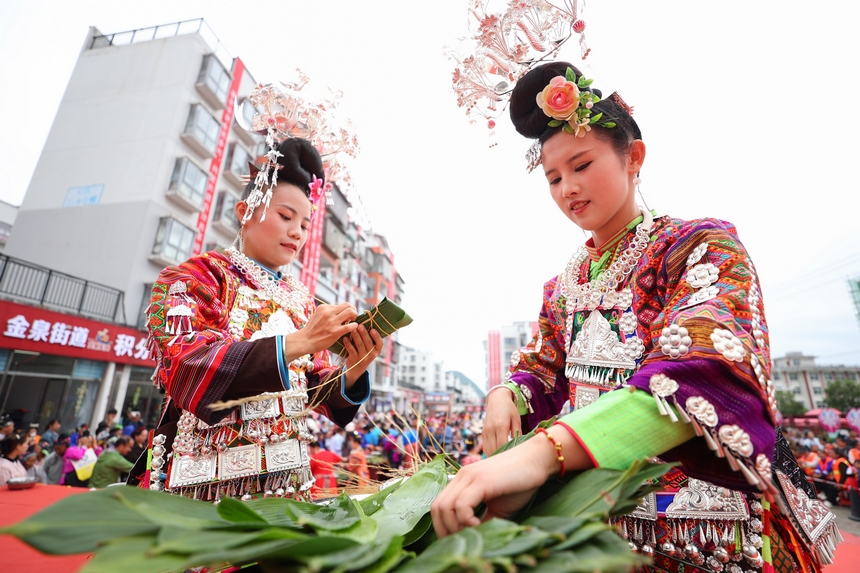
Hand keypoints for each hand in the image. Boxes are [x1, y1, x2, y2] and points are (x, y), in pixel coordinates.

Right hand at [287, 303, 357, 359]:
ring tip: (353, 321)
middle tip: (353, 316)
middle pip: (348, 305)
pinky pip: (350, 326)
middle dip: (354, 310)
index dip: (346, 310)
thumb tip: (339, 311)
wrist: (305, 341)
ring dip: (355, 316)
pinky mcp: (335, 332)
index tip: (346, 315)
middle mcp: (328, 313)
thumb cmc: (312, 330)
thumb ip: (327, 312)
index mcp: (324, 308)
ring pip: (351, 312)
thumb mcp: (317, 315)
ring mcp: (332, 322)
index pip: (341, 305)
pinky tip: (353, 328)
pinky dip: (354, 326)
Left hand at [343, 325, 383, 384]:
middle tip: (360, 325)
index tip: (372, 329)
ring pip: (360, 345)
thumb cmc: (364, 352)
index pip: (380, 343)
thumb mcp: (370, 347)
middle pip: (368, 343)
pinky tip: (345, 338)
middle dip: (364, 333)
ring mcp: (363, 358)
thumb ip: (370, 338)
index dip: (377, 336)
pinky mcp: (355, 360)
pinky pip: (351, 350)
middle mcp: (372, 354)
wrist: (356, 368)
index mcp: (377, 350)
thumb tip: (366, 322)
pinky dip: (348, 344)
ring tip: (352, 329)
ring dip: (356, 336)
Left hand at [431, 436, 557, 536]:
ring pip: (445, 507)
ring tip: (473, 533)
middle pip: (437, 508)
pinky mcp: (481, 480)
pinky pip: (462, 505)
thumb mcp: (497, 508)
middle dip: (445, 531)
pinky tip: (479, 525)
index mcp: (462, 481)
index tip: (459, 540)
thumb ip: (483, 520)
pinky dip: (466, 520)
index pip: (438, 506)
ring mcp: (470, 476)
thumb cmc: (520, 483)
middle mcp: (461, 476)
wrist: (537, 460)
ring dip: (455, 527)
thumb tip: (473, 540)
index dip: (444, 527)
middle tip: (463, 541)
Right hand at [482, 388, 521, 454]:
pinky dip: (491, 451)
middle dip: (502, 457)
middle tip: (510, 462)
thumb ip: (518, 433)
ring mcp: (485, 431)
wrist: (497, 399)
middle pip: (494, 449)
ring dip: (495, 455)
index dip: (507, 453)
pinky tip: (498, 452)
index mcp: (501, 425)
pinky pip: (485, 447)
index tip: (515, 458)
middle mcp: (491, 429)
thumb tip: (521, 446)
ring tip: (504, 458)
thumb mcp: (517, 420)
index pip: (502, 445)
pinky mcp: (483, 432)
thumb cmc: (510, 409)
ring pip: (488, 450)